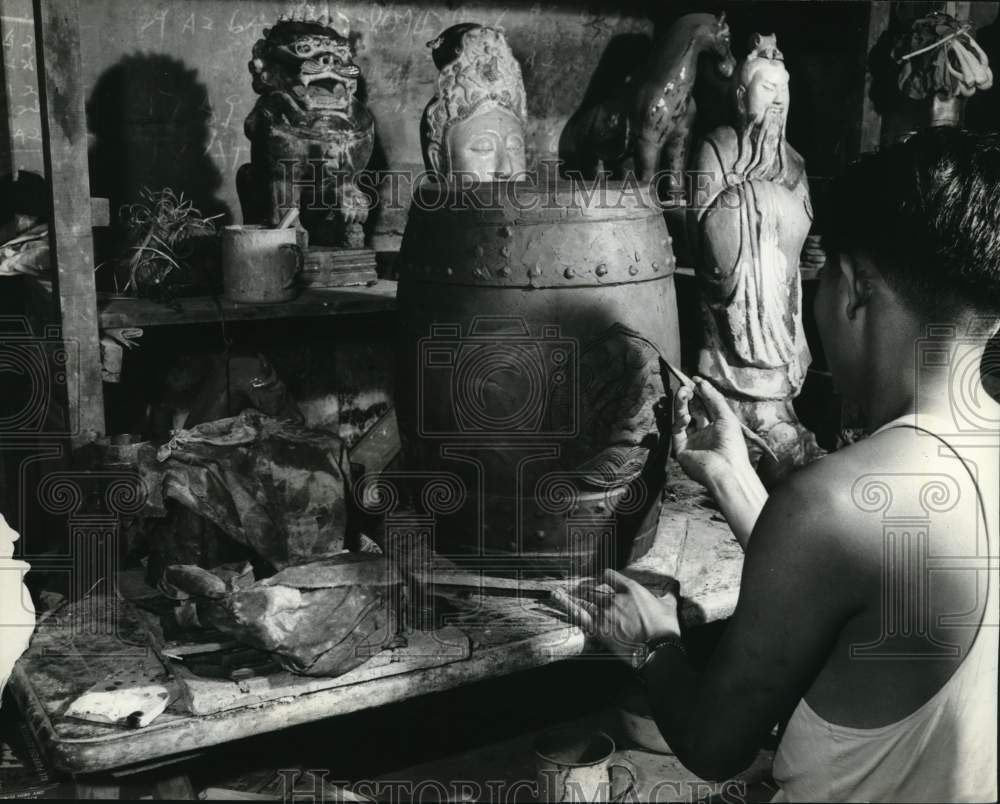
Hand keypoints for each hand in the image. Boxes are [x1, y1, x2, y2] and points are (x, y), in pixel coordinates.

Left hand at [551, 570, 679, 665]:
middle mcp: (615, 597)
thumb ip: (669, 594)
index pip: (610, 575)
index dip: (604, 576)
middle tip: (577, 589)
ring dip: (570, 595)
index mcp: (631, 589)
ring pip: (583, 599)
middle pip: (593, 588)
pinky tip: (556, 598)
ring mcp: (605, 613)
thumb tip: (674, 586)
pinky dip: (566, 605)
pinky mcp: (599, 629)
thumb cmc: (665, 628)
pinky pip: (579, 614)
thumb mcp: (669, 607)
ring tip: (557, 591)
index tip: (601, 578)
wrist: (658, 650)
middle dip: (584, 588)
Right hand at [671, 378, 751, 490]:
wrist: (725, 469)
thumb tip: (700, 382)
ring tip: (682, 393)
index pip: (704, 405)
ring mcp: (691, 440)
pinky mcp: (680, 447)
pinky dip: (679, 420)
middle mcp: (702, 432)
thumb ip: (713, 398)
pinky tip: (685, 415)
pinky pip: (676, 430)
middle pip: (691, 409)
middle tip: (685, 386)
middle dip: (688, 397)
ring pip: (681, 417)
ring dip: (680, 404)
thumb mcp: (726, 416)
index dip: (699, 393)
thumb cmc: (732, 444)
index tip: (693, 381)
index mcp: (716, 426)